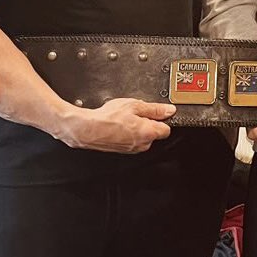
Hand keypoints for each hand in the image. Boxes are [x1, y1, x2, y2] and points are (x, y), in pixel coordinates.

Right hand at [55, 98, 173, 152]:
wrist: (87, 129)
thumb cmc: (108, 118)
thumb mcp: (135, 105)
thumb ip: (155, 109)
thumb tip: (169, 110)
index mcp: (149, 133)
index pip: (167, 129)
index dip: (162, 119)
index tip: (157, 112)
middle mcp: (142, 145)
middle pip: (154, 133)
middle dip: (148, 123)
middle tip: (136, 113)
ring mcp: (132, 149)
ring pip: (142, 137)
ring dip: (137, 128)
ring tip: (124, 119)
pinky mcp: (123, 150)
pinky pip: (131, 141)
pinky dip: (127, 133)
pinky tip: (118, 125)